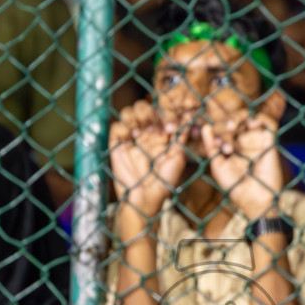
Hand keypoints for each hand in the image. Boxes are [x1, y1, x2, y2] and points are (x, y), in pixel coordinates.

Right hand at [109, 100, 185, 217]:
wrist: (145, 197)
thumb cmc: (164, 181)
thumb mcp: (177, 158)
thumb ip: (181, 138)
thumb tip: (189, 118)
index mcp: (162, 133)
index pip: (161, 112)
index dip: (166, 113)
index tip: (169, 127)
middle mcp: (146, 132)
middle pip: (143, 107)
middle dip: (148, 113)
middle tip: (151, 127)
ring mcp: (131, 137)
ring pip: (129, 112)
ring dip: (134, 118)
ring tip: (139, 133)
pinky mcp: (117, 144)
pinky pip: (116, 126)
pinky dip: (122, 129)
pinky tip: (129, 140)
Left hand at [203, 113, 282, 220]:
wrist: (253, 198)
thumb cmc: (233, 186)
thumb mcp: (217, 164)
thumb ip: (211, 146)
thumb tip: (205, 127)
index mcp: (229, 145)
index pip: (221, 128)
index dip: (217, 130)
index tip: (216, 143)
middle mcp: (242, 141)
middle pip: (233, 120)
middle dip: (226, 123)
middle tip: (226, 131)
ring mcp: (256, 140)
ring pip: (247, 118)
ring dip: (238, 118)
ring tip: (232, 127)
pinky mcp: (270, 141)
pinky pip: (268, 123)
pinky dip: (260, 119)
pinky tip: (252, 124)